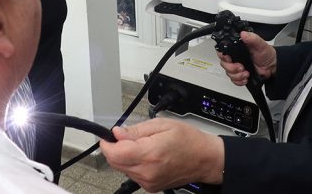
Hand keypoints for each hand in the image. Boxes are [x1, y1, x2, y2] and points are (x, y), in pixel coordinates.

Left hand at [99, 118, 223, 191]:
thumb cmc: (188, 140)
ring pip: (122, 168)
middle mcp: (147, 171)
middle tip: (125, 137)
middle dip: (115, 148)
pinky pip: (132, 174)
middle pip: (115, 162)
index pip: (114, 153)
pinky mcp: (150, 187)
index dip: (107, 143)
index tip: (108, 135)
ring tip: (141, 145)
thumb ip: (136, 130)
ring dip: (124, 156)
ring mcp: (148, 182)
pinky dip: (133, 164)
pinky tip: (146, 155)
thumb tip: (117, 133)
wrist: (205, 159)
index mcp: (150, 153)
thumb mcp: (162, 124)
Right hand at [217, 31, 276, 85]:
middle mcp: (235, 57)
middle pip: (224, 64)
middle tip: (241, 67)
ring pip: (228, 73)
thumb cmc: (266, 54)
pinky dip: (239, 80)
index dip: (223, 56)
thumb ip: (252, 38)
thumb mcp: (260, 44)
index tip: (229, 58)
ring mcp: (236, 67)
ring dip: (237, 75)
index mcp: (237, 48)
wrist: (272, 66)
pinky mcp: (239, 75)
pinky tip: (245, 78)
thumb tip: (244, 34)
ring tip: (246, 73)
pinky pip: (234, 80)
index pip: (223, 51)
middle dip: (231, 68)